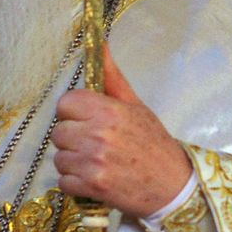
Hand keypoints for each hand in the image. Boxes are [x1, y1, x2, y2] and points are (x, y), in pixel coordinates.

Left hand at [52, 45, 192, 219]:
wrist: (172, 185)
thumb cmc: (153, 143)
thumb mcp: (135, 105)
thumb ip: (112, 77)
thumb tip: (99, 44)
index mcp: (108, 110)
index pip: (65, 103)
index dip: (73, 113)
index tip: (86, 121)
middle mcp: (97, 134)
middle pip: (59, 132)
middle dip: (73, 139)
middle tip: (95, 145)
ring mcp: (92, 162)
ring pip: (59, 158)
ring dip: (74, 163)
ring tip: (97, 163)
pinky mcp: (91, 186)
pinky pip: (64, 182)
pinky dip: (76, 184)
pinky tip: (95, 179)